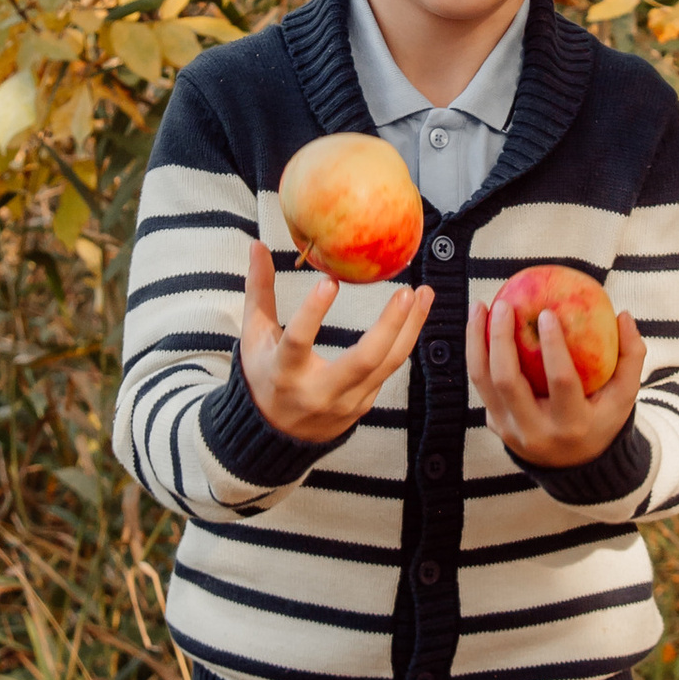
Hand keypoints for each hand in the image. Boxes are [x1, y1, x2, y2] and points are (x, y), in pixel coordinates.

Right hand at [240, 239, 432, 443]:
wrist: (277, 434)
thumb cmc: (264, 374)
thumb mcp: (254, 336)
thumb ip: (258, 292)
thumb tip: (257, 245)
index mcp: (285, 373)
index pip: (298, 344)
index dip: (312, 315)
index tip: (329, 283)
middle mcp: (318, 392)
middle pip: (363, 360)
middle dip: (389, 325)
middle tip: (407, 291)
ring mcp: (346, 403)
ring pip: (387, 365)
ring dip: (410, 328)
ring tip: (424, 294)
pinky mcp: (363, 405)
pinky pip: (390, 370)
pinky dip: (405, 340)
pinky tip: (416, 314)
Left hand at [467, 288, 644, 470]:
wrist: (574, 467)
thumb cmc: (601, 419)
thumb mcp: (624, 396)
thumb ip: (631, 356)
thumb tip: (623, 315)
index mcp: (572, 425)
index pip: (560, 382)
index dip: (553, 347)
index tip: (547, 313)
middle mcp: (535, 431)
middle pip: (507, 381)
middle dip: (500, 339)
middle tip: (504, 304)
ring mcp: (509, 431)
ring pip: (483, 381)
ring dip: (476, 341)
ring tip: (480, 307)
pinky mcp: (495, 425)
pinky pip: (481, 384)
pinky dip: (477, 352)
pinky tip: (479, 325)